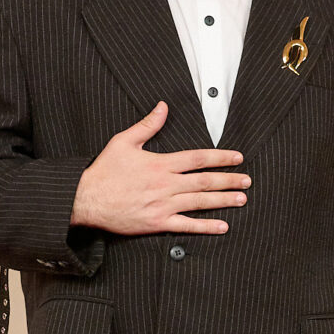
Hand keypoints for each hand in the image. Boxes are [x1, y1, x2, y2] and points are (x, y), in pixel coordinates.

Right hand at [70, 100, 250, 234]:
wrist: (86, 199)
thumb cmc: (103, 171)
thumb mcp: (123, 141)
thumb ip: (147, 125)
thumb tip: (163, 106)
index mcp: (160, 163)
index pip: (198, 158)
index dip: (221, 158)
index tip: (238, 158)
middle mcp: (166, 184)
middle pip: (204, 181)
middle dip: (228, 180)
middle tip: (247, 181)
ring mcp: (163, 205)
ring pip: (200, 202)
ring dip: (223, 201)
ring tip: (241, 199)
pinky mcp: (157, 223)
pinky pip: (186, 226)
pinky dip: (205, 227)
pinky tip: (222, 226)